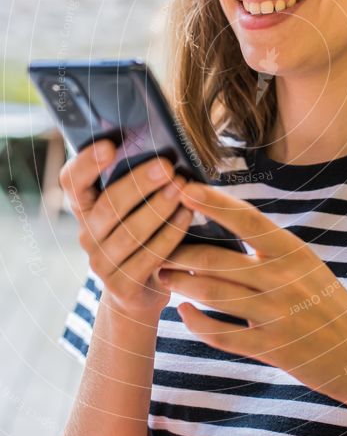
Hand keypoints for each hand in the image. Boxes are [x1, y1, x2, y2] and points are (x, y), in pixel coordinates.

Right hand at [59, 140, 193, 320]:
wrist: (141, 292)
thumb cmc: (143, 236)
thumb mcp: (132, 208)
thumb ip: (136, 182)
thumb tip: (164, 143)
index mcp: (84, 209)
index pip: (71, 182)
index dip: (86, 163)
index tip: (110, 145)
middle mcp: (87, 235)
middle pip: (107, 205)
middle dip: (139, 183)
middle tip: (168, 166)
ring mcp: (102, 264)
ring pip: (129, 232)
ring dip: (158, 208)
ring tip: (182, 188)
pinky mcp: (122, 286)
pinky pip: (148, 256)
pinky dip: (171, 234)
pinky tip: (187, 215)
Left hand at [158, 181, 346, 419]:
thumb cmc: (325, 300)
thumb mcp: (305, 264)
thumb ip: (269, 247)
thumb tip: (222, 218)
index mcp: (294, 251)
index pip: (248, 219)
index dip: (214, 202)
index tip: (184, 188)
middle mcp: (285, 279)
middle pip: (219, 259)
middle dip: (181, 251)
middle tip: (156, 243)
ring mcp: (278, 315)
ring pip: (215, 294)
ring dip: (181, 284)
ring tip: (161, 275)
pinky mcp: (271, 348)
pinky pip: (222, 334)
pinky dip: (196, 322)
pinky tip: (183, 311)